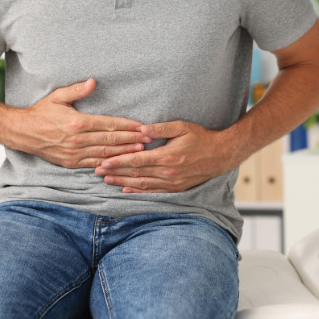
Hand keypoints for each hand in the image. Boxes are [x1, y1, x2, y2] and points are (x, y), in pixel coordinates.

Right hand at [5, 79, 150, 168]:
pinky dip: (108, 164)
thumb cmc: (41, 112)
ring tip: (141, 152)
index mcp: (77, 122)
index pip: (109, 125)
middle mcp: (77, 140)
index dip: (127, 126)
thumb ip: (76, 90)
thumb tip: (93, 81)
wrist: (21, 133)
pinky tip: (120, 164)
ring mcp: (74, 153)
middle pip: (111, 141)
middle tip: (149, 139)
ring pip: (105, 155)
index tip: (142, 126)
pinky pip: (93, 164)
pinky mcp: (70, 163)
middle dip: (132, 140)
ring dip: (124, 154)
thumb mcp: (57, 97)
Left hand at [95, 120, 239, 192]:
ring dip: (123, 182)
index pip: (137, 160)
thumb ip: (161, 128)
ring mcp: (172, 183)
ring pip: (142, 184)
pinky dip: (138, 191)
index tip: (103, 161)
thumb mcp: (182, 127)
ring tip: (107, 180)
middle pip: (136, 174)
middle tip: (97, 172)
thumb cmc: (201, 138)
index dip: (119, 161)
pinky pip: (153, 192)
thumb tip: (141, 129)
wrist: (221, 155)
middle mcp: (168, 172)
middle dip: (115, 172)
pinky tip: (126, 189)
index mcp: (167, 156)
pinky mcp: (175, 188)